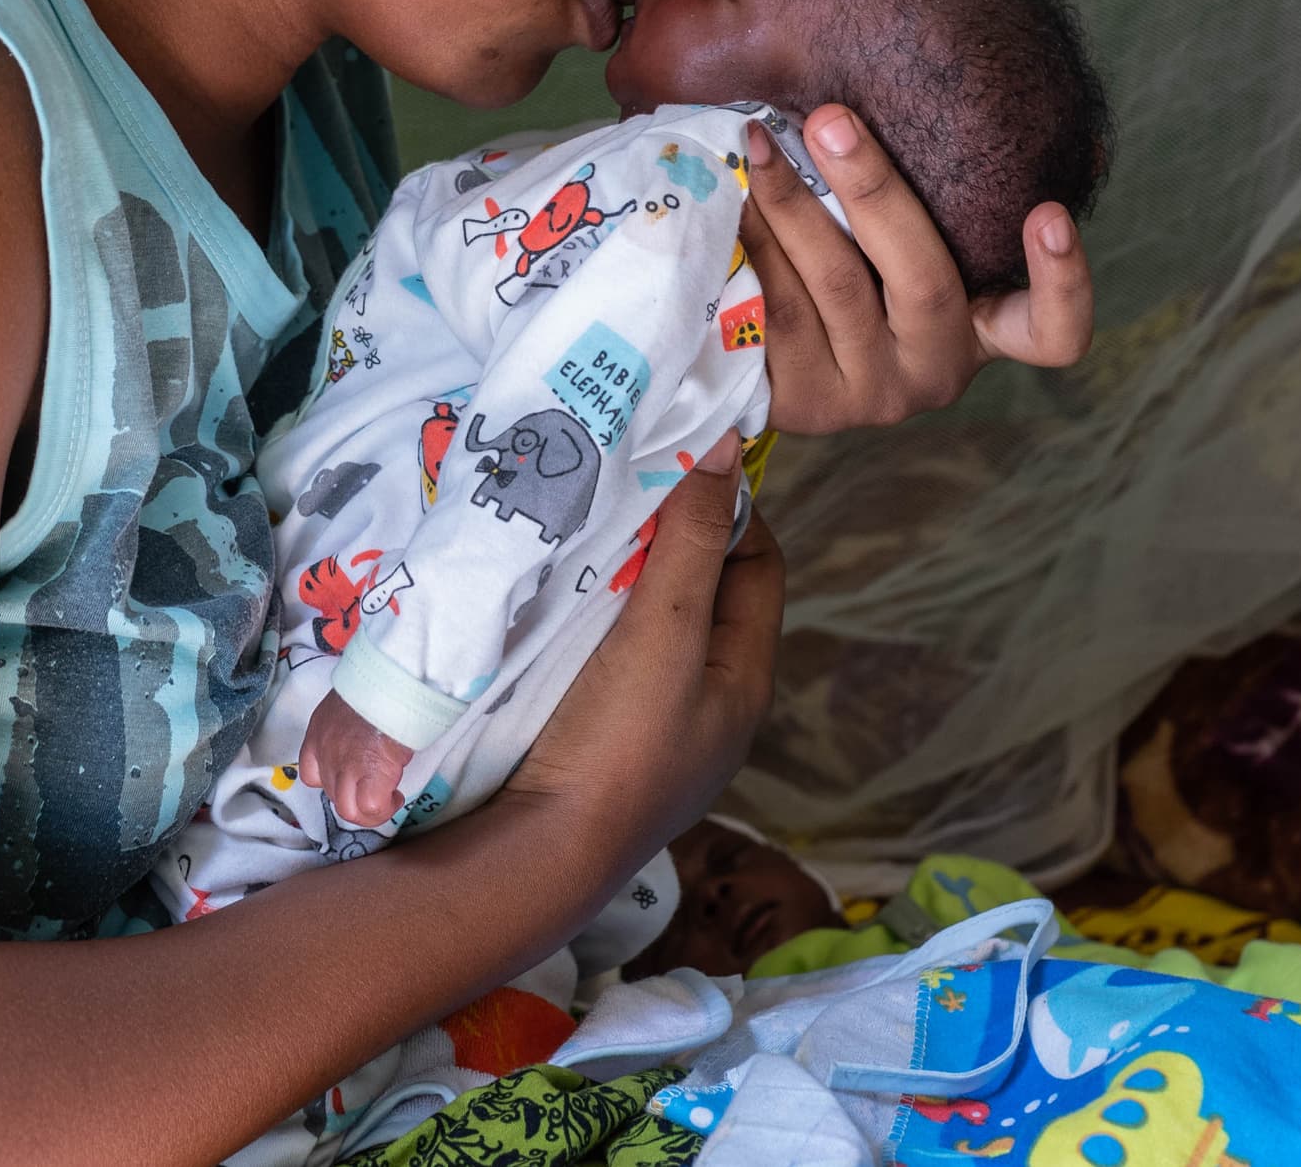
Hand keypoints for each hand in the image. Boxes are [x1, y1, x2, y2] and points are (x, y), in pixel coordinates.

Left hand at [299, 690, 413, 828]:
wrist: (393, 684)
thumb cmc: (380, 685)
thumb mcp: (353, 702)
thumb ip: (351, 726)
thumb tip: (367, 738)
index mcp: (319, 732)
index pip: (311, 773)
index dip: (334, 780)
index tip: (354, 776)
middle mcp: (326, 753)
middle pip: (332, 793)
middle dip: (355, 795)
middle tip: (376, 786)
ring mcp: (344, 767)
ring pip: (347, 809)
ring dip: (367, 811)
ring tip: (386, 799)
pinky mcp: (370, 777)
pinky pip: (369, 808)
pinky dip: (383, 808)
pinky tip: (395, 796)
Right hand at [491, 450, 777, 881]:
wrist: (542, 851)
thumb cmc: (619, 742)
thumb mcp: (664, 634)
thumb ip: (690, 543)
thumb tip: (721, 449)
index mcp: (745, 678)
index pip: (759, 564)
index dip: (728, 509)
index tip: (675, 467)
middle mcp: (709, 701)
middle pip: (703, 590)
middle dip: (668, 536)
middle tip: (617, 488)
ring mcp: (654, 723)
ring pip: (650, 620)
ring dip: (622, 574)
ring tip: (580, 529)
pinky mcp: (600, 736)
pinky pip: (607, 653)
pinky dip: (588, 615)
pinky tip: (551, 595)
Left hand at [744, 109, 1093, 433]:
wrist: (764, 350)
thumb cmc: (854, 259)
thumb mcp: (903, 233)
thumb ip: (932, 188)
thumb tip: (980, 88)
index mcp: (983, 329)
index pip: (1053, 332)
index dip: (1063, 282)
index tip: (1048, 212)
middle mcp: (935, 369)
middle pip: (924, 280)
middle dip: (874, 188)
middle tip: (828, 119)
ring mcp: (868, 393)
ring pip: (835, 287)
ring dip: (790, 204)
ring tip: (757, 142)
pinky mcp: (800, 403)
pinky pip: (774, 313)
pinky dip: (750, 243)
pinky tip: (730, 198)